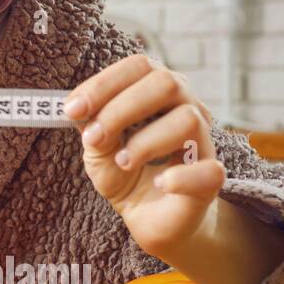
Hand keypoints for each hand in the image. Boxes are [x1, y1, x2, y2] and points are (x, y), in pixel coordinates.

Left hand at [63, 53, 224, 258]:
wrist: (148, 217)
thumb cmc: (125, 172)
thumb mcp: (98, 150)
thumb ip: (93, 128)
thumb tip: (82, 112)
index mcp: (158, 92)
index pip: (140, 66)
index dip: (104, 84)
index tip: (72, 110)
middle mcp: (187, 108)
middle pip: (167, 83)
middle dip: (120, 109)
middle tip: (93, 138)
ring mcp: (203, 142)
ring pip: (187, 120)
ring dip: (144, 142)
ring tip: (123, 162)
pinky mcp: (211, 178)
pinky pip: (209, 170)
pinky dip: (179, 177)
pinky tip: (160, 183)